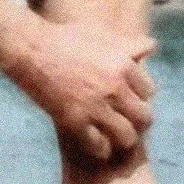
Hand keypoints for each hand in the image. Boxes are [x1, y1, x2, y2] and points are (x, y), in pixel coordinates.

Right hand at [18, 18, 155, 162]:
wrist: (31, 50)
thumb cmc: (65, 38)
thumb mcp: (102, 34)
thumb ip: (129, 44)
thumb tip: (152, 46)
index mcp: (123, 65)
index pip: (148, 91)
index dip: (140, 95)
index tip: (131, 99)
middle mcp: (115, 89)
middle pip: (144, 116)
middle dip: (138, 120)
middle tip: (128, 120)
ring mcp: (96, 107)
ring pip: (126, 136)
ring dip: (123, 138)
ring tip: (116, 136)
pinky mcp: (76, 122)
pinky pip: (99, 146)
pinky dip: (101, 148)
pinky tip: (97, 144)